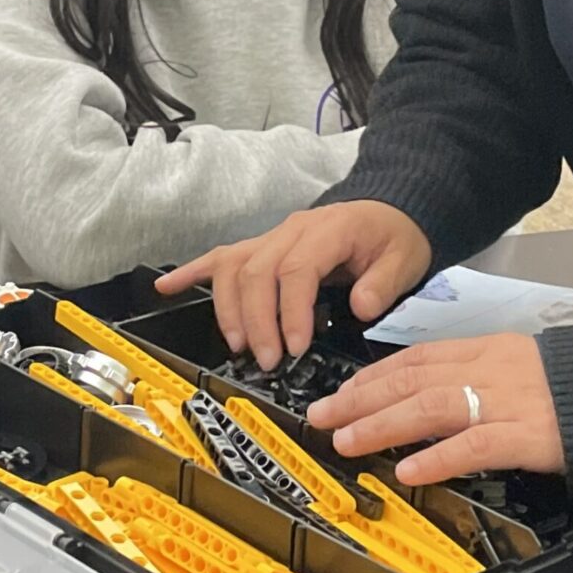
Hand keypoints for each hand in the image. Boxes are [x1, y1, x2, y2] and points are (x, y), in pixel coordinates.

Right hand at [156, 201, 431, 369]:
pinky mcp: (259, 245)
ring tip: (241, 347)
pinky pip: (220, 256)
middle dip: (256, 321)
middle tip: (268, 361)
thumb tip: (359, 307)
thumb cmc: (393, 238)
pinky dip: (191, 272)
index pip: (296, 269)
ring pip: (233, 267)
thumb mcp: (406, 259)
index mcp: (329, 230)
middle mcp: (292, 230)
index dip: (290, 312)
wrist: (387, 210)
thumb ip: (384, 283)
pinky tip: (166, 287)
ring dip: (230, 309)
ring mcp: (271, 236)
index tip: (295, 348)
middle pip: (257, 271)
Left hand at [305, 333, 563, 484]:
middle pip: (412, 379)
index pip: (415, 359)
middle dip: (360, 399)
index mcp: (486, 350)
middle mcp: (490, 369)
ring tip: (347, 440)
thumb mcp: (519, 367)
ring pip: (433, 406)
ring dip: (383, 424)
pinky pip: (475, 445)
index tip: (338, 396)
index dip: (370, 378)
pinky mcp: (529, 435)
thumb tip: (424, 397)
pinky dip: (437, 457)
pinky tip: (409, 470)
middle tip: (322, 418)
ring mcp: (509, 401)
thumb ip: (475, 376)